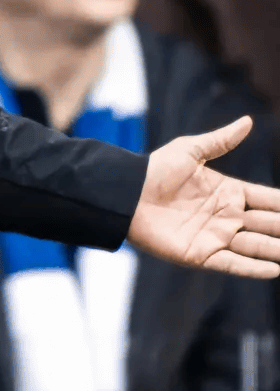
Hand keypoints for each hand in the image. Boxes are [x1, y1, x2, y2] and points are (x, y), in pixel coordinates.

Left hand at [129, 116, 279, 277]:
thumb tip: (247, 121)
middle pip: (268, 224)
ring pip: (256, 246)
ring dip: (275, 249)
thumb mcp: (189, 151)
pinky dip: (253, 268)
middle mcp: (226, 216)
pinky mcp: (200, 254)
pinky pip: (232, 264)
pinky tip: (274, 270)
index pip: (267, 199)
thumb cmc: (154, 170)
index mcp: (228, 192)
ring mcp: (215, 236)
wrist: (125, 194)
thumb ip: (220, 140)